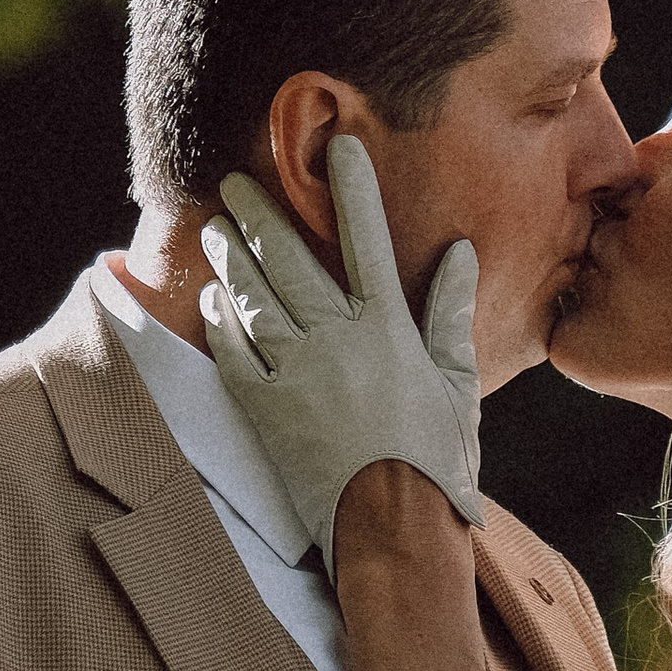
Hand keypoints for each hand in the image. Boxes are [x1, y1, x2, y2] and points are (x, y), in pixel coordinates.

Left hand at [200, 136, 484, 574]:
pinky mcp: (267, 409)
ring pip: (253, 297)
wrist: (393, 525)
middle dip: (260, 213)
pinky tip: (212, 301)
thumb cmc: (437, 458)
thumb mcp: (458, 383)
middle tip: (235, 182)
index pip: (367, 238)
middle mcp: (338, 340)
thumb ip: (451, 313)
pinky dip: (220, 322)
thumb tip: (458, 253)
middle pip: (289, 259)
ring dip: (231, 258)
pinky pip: (234, 353)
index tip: (338, 146)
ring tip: (216, 228)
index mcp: (389, 327)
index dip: (351, 188)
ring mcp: (297, 373)